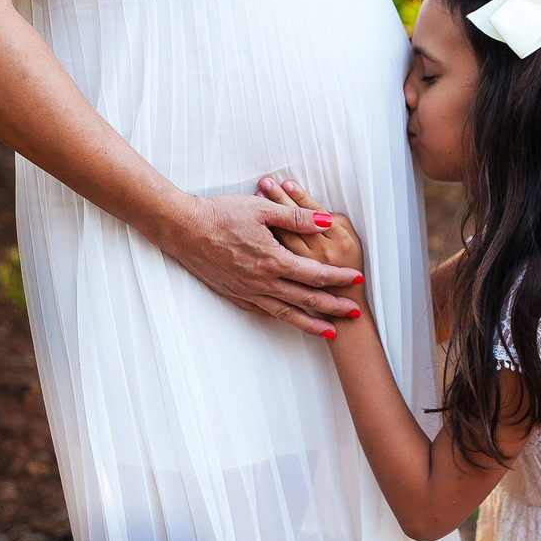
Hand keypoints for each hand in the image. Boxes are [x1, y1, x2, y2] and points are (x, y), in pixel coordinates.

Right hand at [148, 191, 362, 338]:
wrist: (183, 229)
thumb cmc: (220, 214)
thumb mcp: (262, 209)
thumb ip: (296, 217)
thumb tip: (326, 221)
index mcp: (273, 260)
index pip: (315, 274)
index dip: (339, 278)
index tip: (357, 280)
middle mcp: (262, 282)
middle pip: (306, 299)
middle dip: (333, 307)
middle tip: (354, 313)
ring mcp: (247, 292)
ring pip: (285, 313)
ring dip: (310, 323)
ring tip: (330, 331)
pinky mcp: (234, 294)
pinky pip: (263, 312)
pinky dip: (281, 319)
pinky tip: (290, 320)